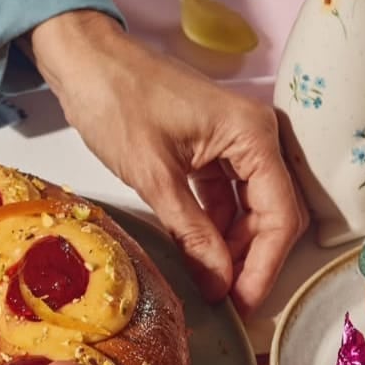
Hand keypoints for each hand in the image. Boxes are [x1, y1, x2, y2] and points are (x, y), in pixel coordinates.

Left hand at [27, 11, 308, 312]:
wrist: (86, 61)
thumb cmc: (117, 103)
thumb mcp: (154, 176)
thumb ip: (192, 232)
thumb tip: (220, 283)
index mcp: (252, 134)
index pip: (279, 214)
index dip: (264, 266)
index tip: (243, 304)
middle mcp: (255, 136)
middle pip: (272, 213)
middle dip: (253, 261)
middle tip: (230, 303)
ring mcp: (235, 143)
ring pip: (251, 209)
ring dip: (235, 248)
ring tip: (213, 284)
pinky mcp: (213, 149)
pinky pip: (227, 198)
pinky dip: (217, 228)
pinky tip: (201, 255)